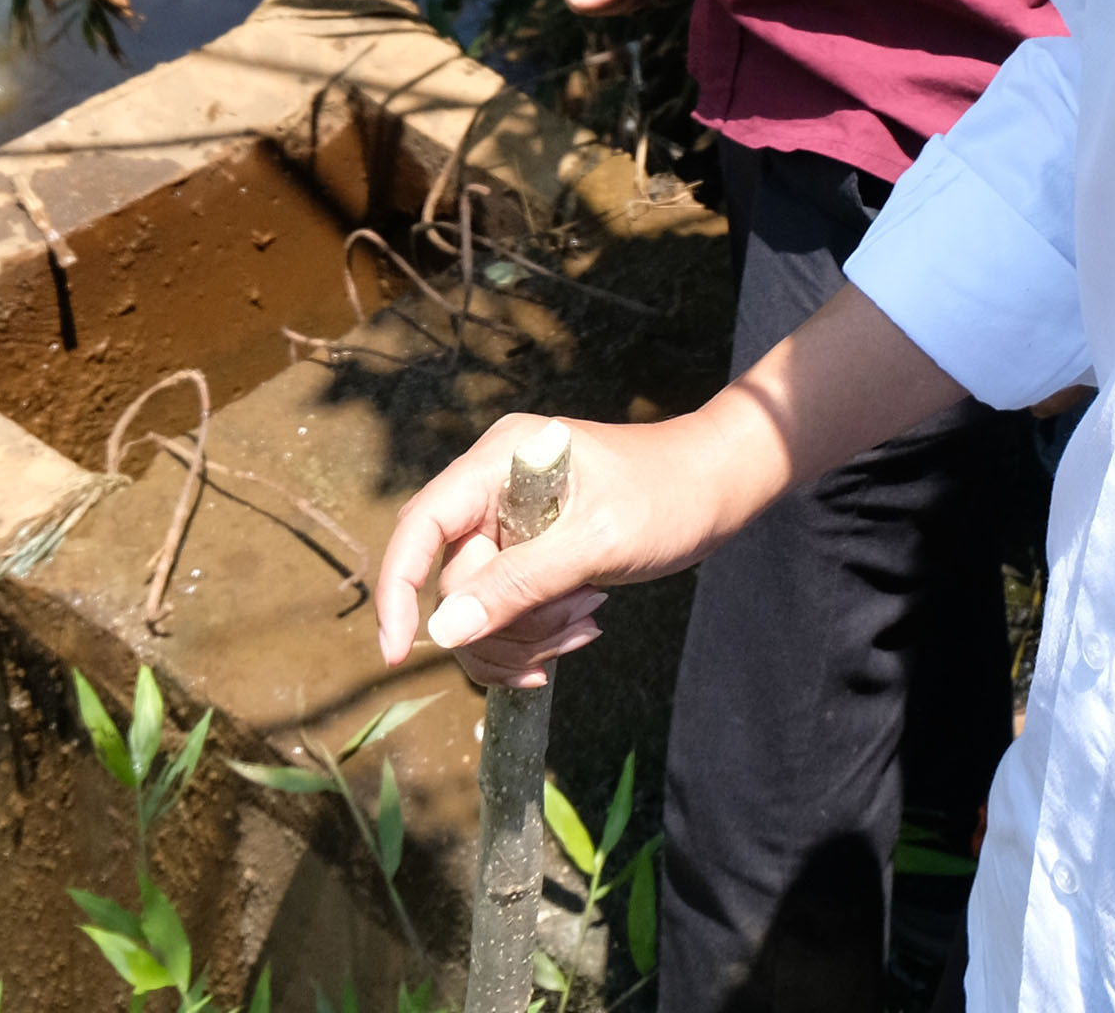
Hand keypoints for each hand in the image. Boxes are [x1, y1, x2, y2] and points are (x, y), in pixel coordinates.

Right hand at [373, 407, 779, 689]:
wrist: (718, 488)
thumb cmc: (665, 496)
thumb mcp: (594, 543)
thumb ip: (518, 584)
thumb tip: (444, 630)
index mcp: (496, 462)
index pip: (419, 528)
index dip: (398, 590)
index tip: (397, 653)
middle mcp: (491, 489)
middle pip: (453, 582)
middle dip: (504, 623)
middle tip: (574, 627)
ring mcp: (509, 523)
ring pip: (479, 607)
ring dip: (527, 634)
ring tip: (589, 621)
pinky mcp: (530, 553)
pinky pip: (509, 610)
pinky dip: (539, 632)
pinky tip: (585, 627)